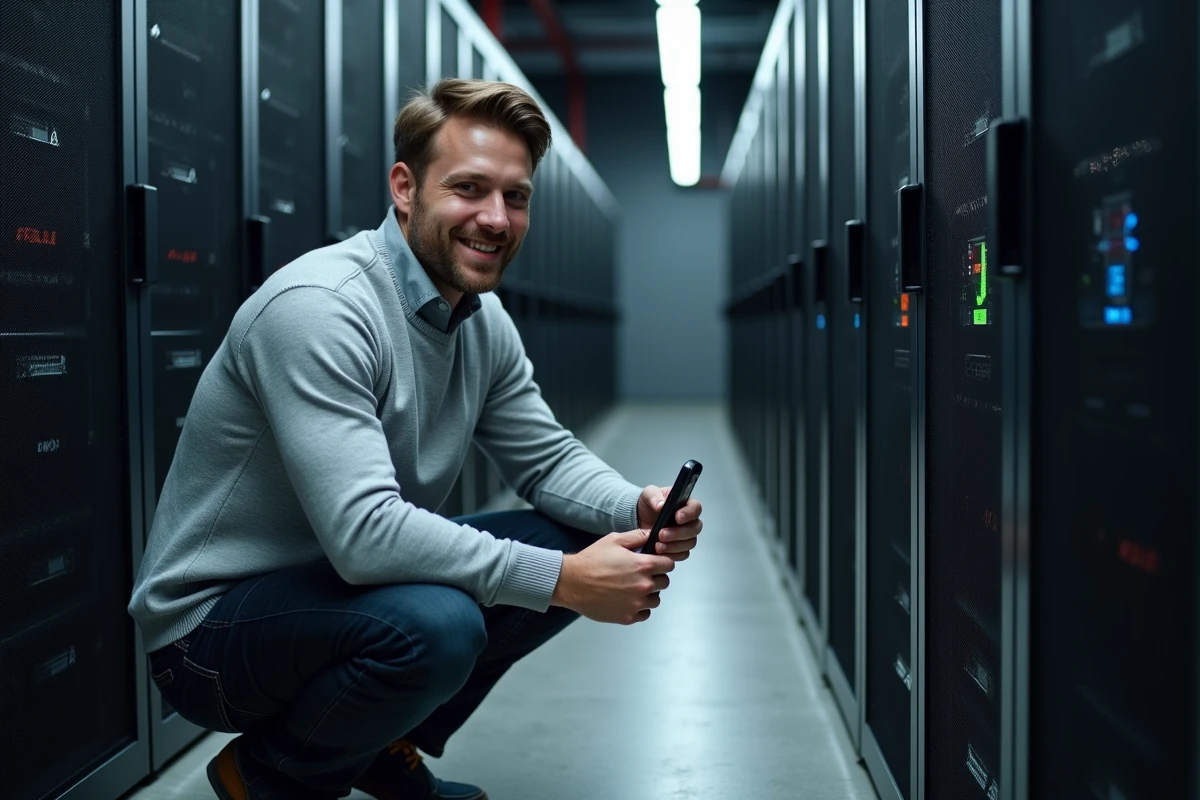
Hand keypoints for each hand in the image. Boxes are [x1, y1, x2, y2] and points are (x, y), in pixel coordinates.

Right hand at [551, 530, 674, 624]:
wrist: (572, 582)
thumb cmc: (591, 561)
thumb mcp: (614, 540)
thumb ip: (637, 536)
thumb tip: (651, 534)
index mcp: (643, 566)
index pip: (669, 565)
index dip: (662, 562)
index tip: (656, 563)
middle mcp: (643, 586)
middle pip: (664, 582)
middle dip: (656, 577)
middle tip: (640, 575)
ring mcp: (636, 604)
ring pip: (655, 600)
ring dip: (649, 594)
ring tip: (633, 588)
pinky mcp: (627, 617)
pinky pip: (644, 614)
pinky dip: (639, 608)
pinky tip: (628, 600)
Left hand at [636, 484, 703, 561]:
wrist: (639, 520)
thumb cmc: (648, 505)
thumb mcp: (648, 494)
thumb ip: (654, 496)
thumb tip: (661, 505)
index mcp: (685, 504)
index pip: (695, 508)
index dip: (689, 514)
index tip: (677, 517)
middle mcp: (688, 521)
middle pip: (695, 528)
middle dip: (679, 533)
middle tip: (662, 534)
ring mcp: (685, 535)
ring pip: (690, 543)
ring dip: (674, 546)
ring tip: (658, 545)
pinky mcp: (679, 548)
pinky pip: (682, 554)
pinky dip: (672, 555)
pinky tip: (660, 552)